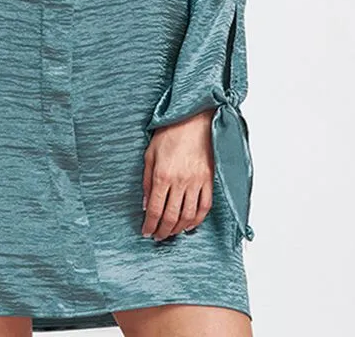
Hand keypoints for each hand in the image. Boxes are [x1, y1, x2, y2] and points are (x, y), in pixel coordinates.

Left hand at [141, 108, 214, 240]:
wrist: (194, 119)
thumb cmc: (170, 132)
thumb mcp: (150, 154)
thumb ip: (147, 181)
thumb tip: (146, 204)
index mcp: (163, 175)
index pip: (155, 210)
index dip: (150, 225)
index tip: (146, 232)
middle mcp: (180, 182)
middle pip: (171, 217)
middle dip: (163, 231)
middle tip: (157, 237)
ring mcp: (196, 182)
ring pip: (188, 216)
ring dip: (178, 229)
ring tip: (171, 233)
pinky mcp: (209, 180)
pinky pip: (205, 206)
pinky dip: (198, 220)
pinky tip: (190, 225)